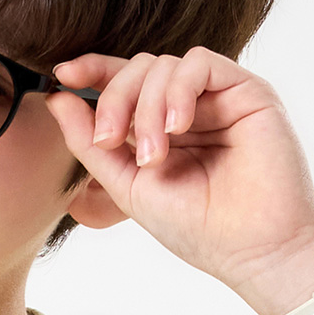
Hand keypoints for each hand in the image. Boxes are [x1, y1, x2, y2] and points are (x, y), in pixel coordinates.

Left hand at [42, 46, 313, 293]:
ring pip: (164, 66)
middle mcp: (189, 109)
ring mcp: (218, 99)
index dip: (92, 71)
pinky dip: (178, 90)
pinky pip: (199, 63)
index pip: (123, 84)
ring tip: (154, 156)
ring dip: (146, 107)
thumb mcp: (129, 186)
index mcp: (161, 129)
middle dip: (115, 100)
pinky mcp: (246, 92)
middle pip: (138, 69)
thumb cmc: (199, 229)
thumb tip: (58, 96)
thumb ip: (92, 145)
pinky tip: (178, 127)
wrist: (255, 250)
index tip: (63, 75)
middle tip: (110, 142)